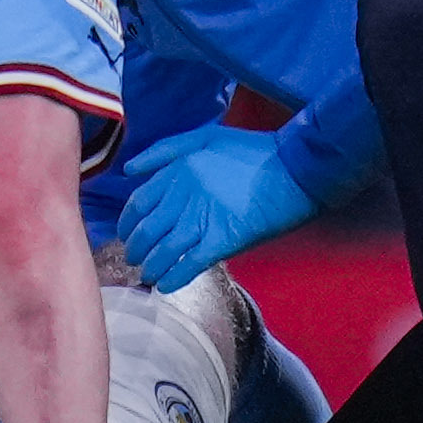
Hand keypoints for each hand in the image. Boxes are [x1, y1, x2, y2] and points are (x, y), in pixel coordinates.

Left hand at [113, 125, 315, 291]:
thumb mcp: (206, 136)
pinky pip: (191, 264)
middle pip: (147, 229)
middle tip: (133, 258)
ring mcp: (203, 220)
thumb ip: (165, 150)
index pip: (139, 202)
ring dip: (151, 266)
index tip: (127, 232)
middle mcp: (184, 196)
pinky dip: (174, 277)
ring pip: (164, 250)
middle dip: (135, 248)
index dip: (128, 221)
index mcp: (178, 171)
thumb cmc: (253, 151)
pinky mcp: (223, 241)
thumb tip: (129, 170)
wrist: (295, 169)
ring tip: (147, 275)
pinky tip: (165, 286)